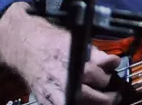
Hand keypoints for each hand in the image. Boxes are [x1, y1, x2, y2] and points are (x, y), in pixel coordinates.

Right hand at [0, 2, 123, 104]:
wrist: (27, 49)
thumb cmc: (54, 44)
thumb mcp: (76, 42)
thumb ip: (97, 55)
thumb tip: (114, 62)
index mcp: (69, 60)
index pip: (94, 75)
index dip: (106, 78)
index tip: (111, 79)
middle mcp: (60, 78)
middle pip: (86, 96)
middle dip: (104, 98)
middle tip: (113, 97)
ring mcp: (51, 93)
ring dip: (91, 104)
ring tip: (99, 101)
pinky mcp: (45, 101)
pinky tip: (84, 101)